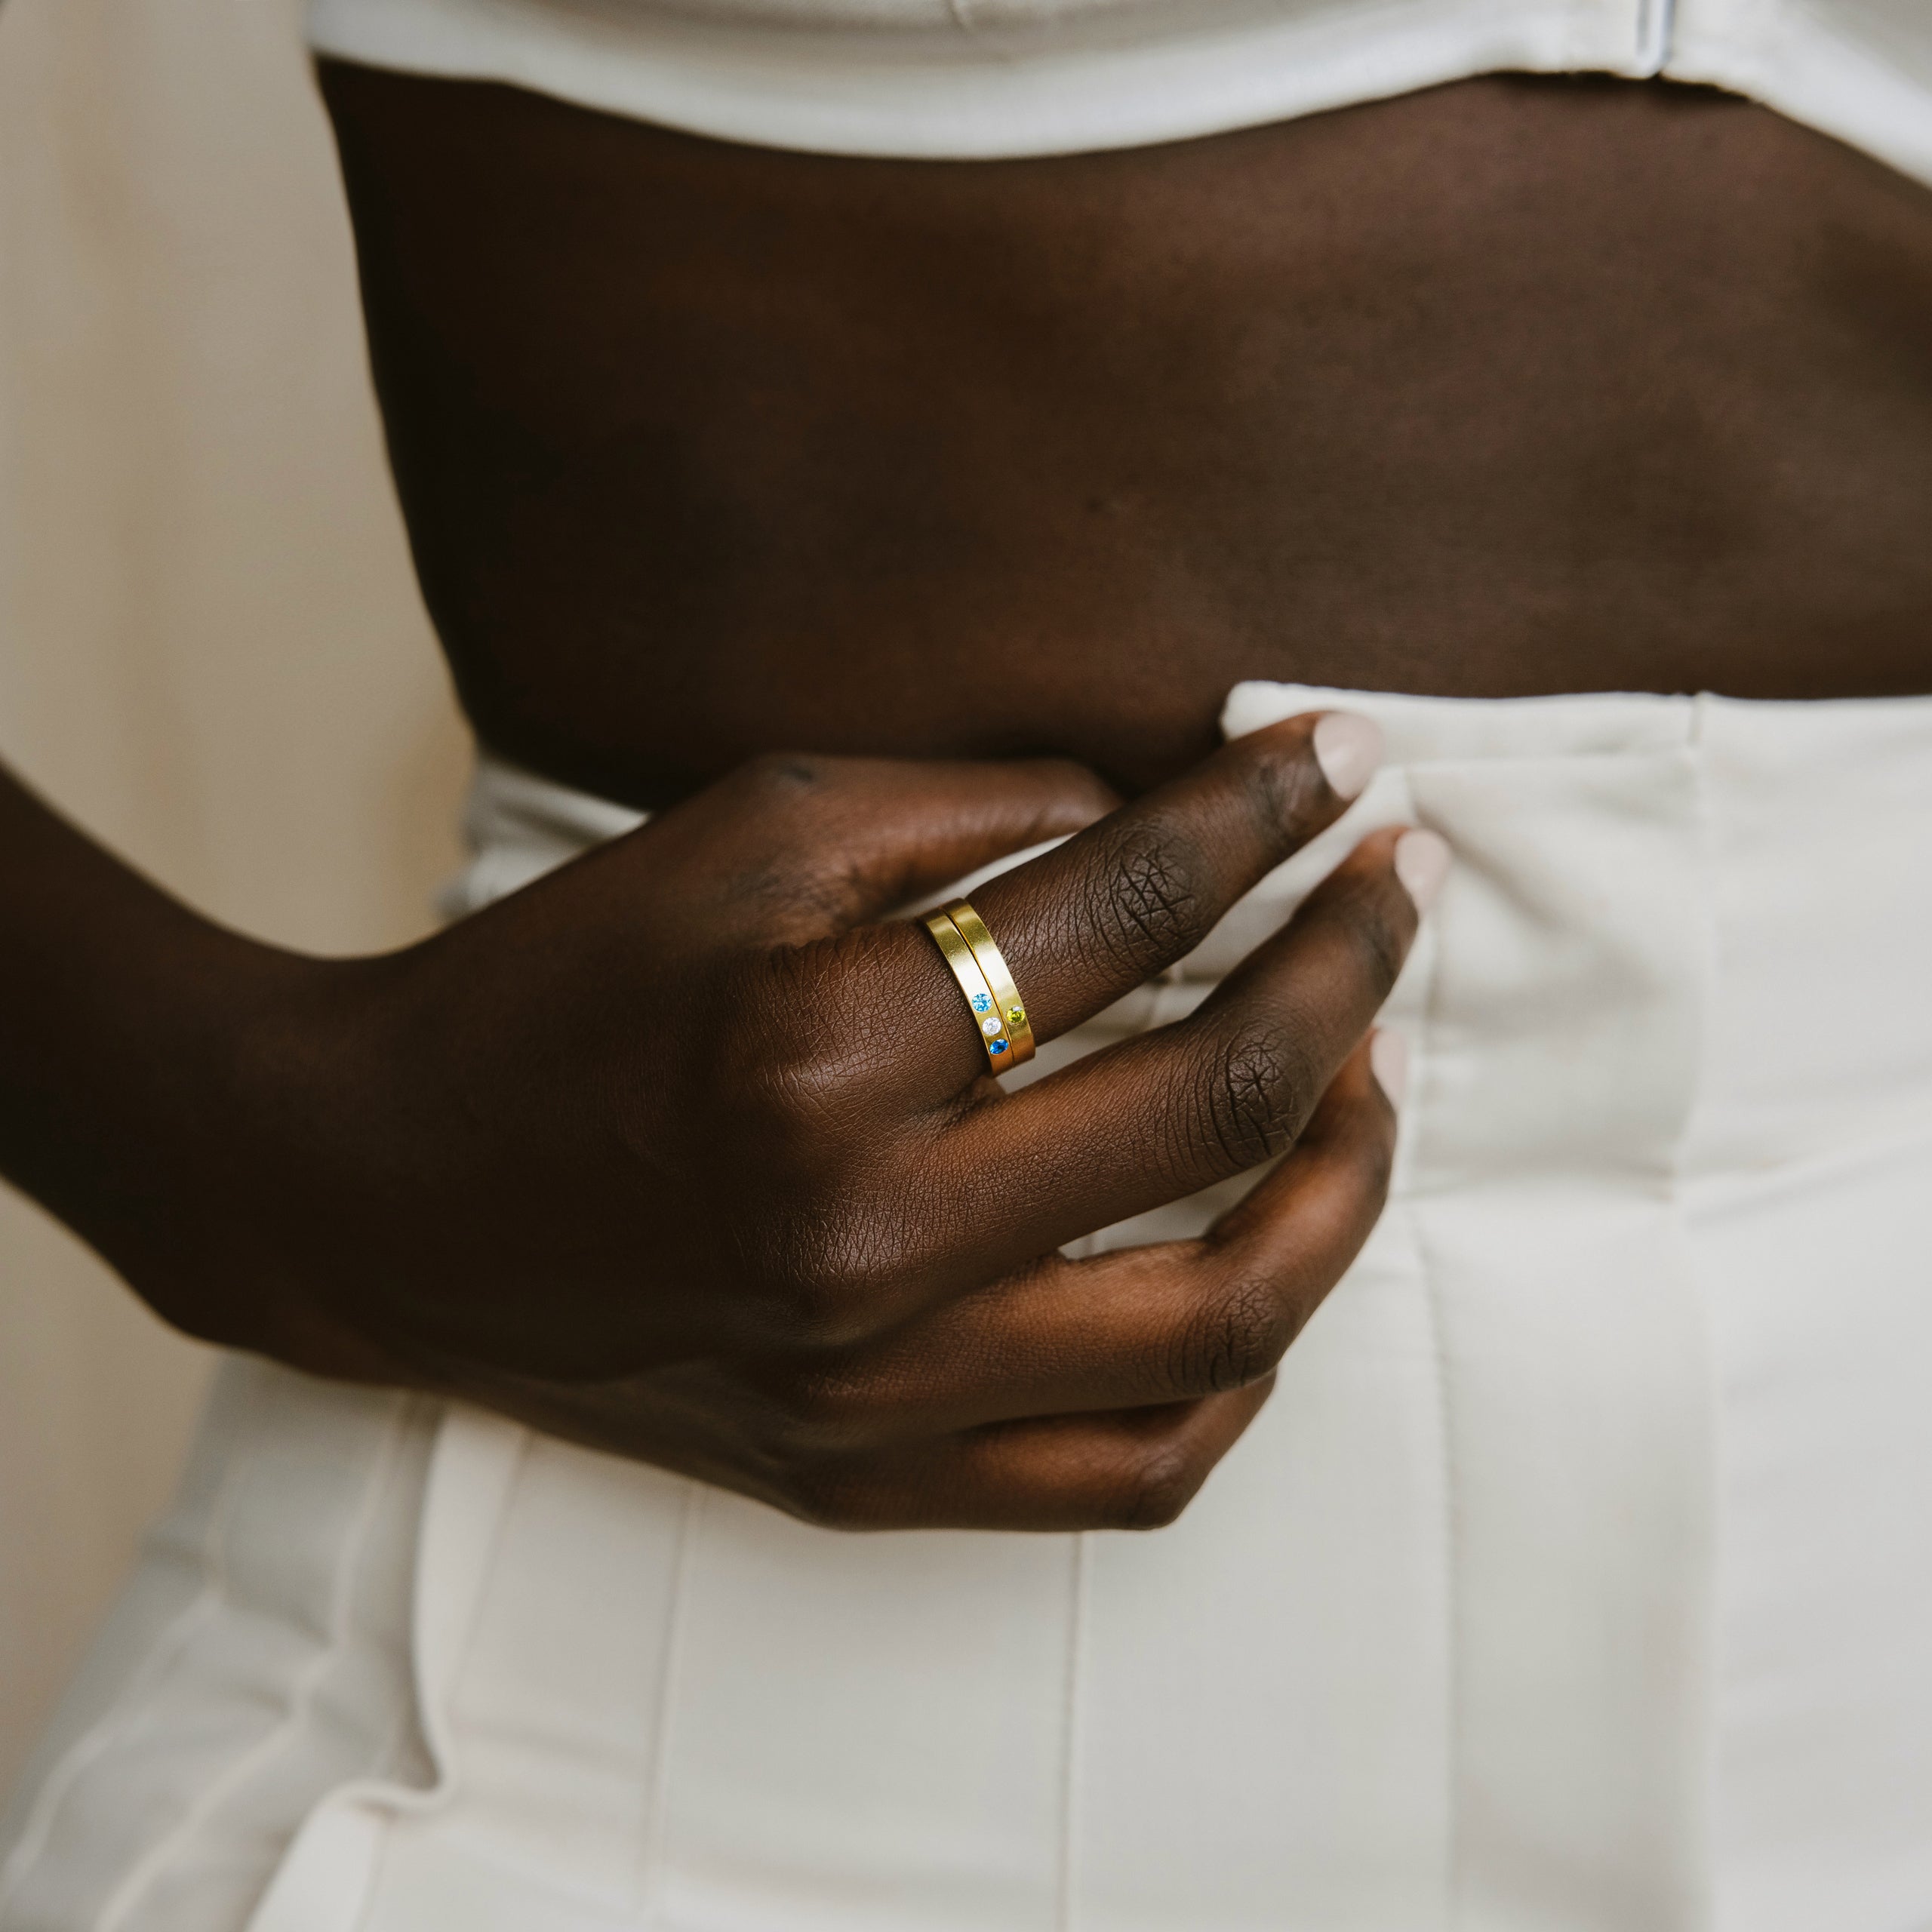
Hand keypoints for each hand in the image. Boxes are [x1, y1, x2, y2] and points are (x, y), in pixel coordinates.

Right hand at [142, 715, 1435, 1530]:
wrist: (390, 1195)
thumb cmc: (561, 987)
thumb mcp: (743, 833)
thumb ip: (970, 807)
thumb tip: (1162, 816)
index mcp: (816, 1050)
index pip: (1121, 909)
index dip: (1261, 812)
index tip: (1341, 758)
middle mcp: (863, 1240)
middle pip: (1213, 1101)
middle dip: (1348, 966)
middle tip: (1394, 889)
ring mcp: (877, 1390)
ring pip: (1225, 1319)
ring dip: (1346, 1182)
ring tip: (1372, 1077)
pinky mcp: (871, 1480)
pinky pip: (1138, 1470)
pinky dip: (1244, 1365)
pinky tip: (1267, 1259)